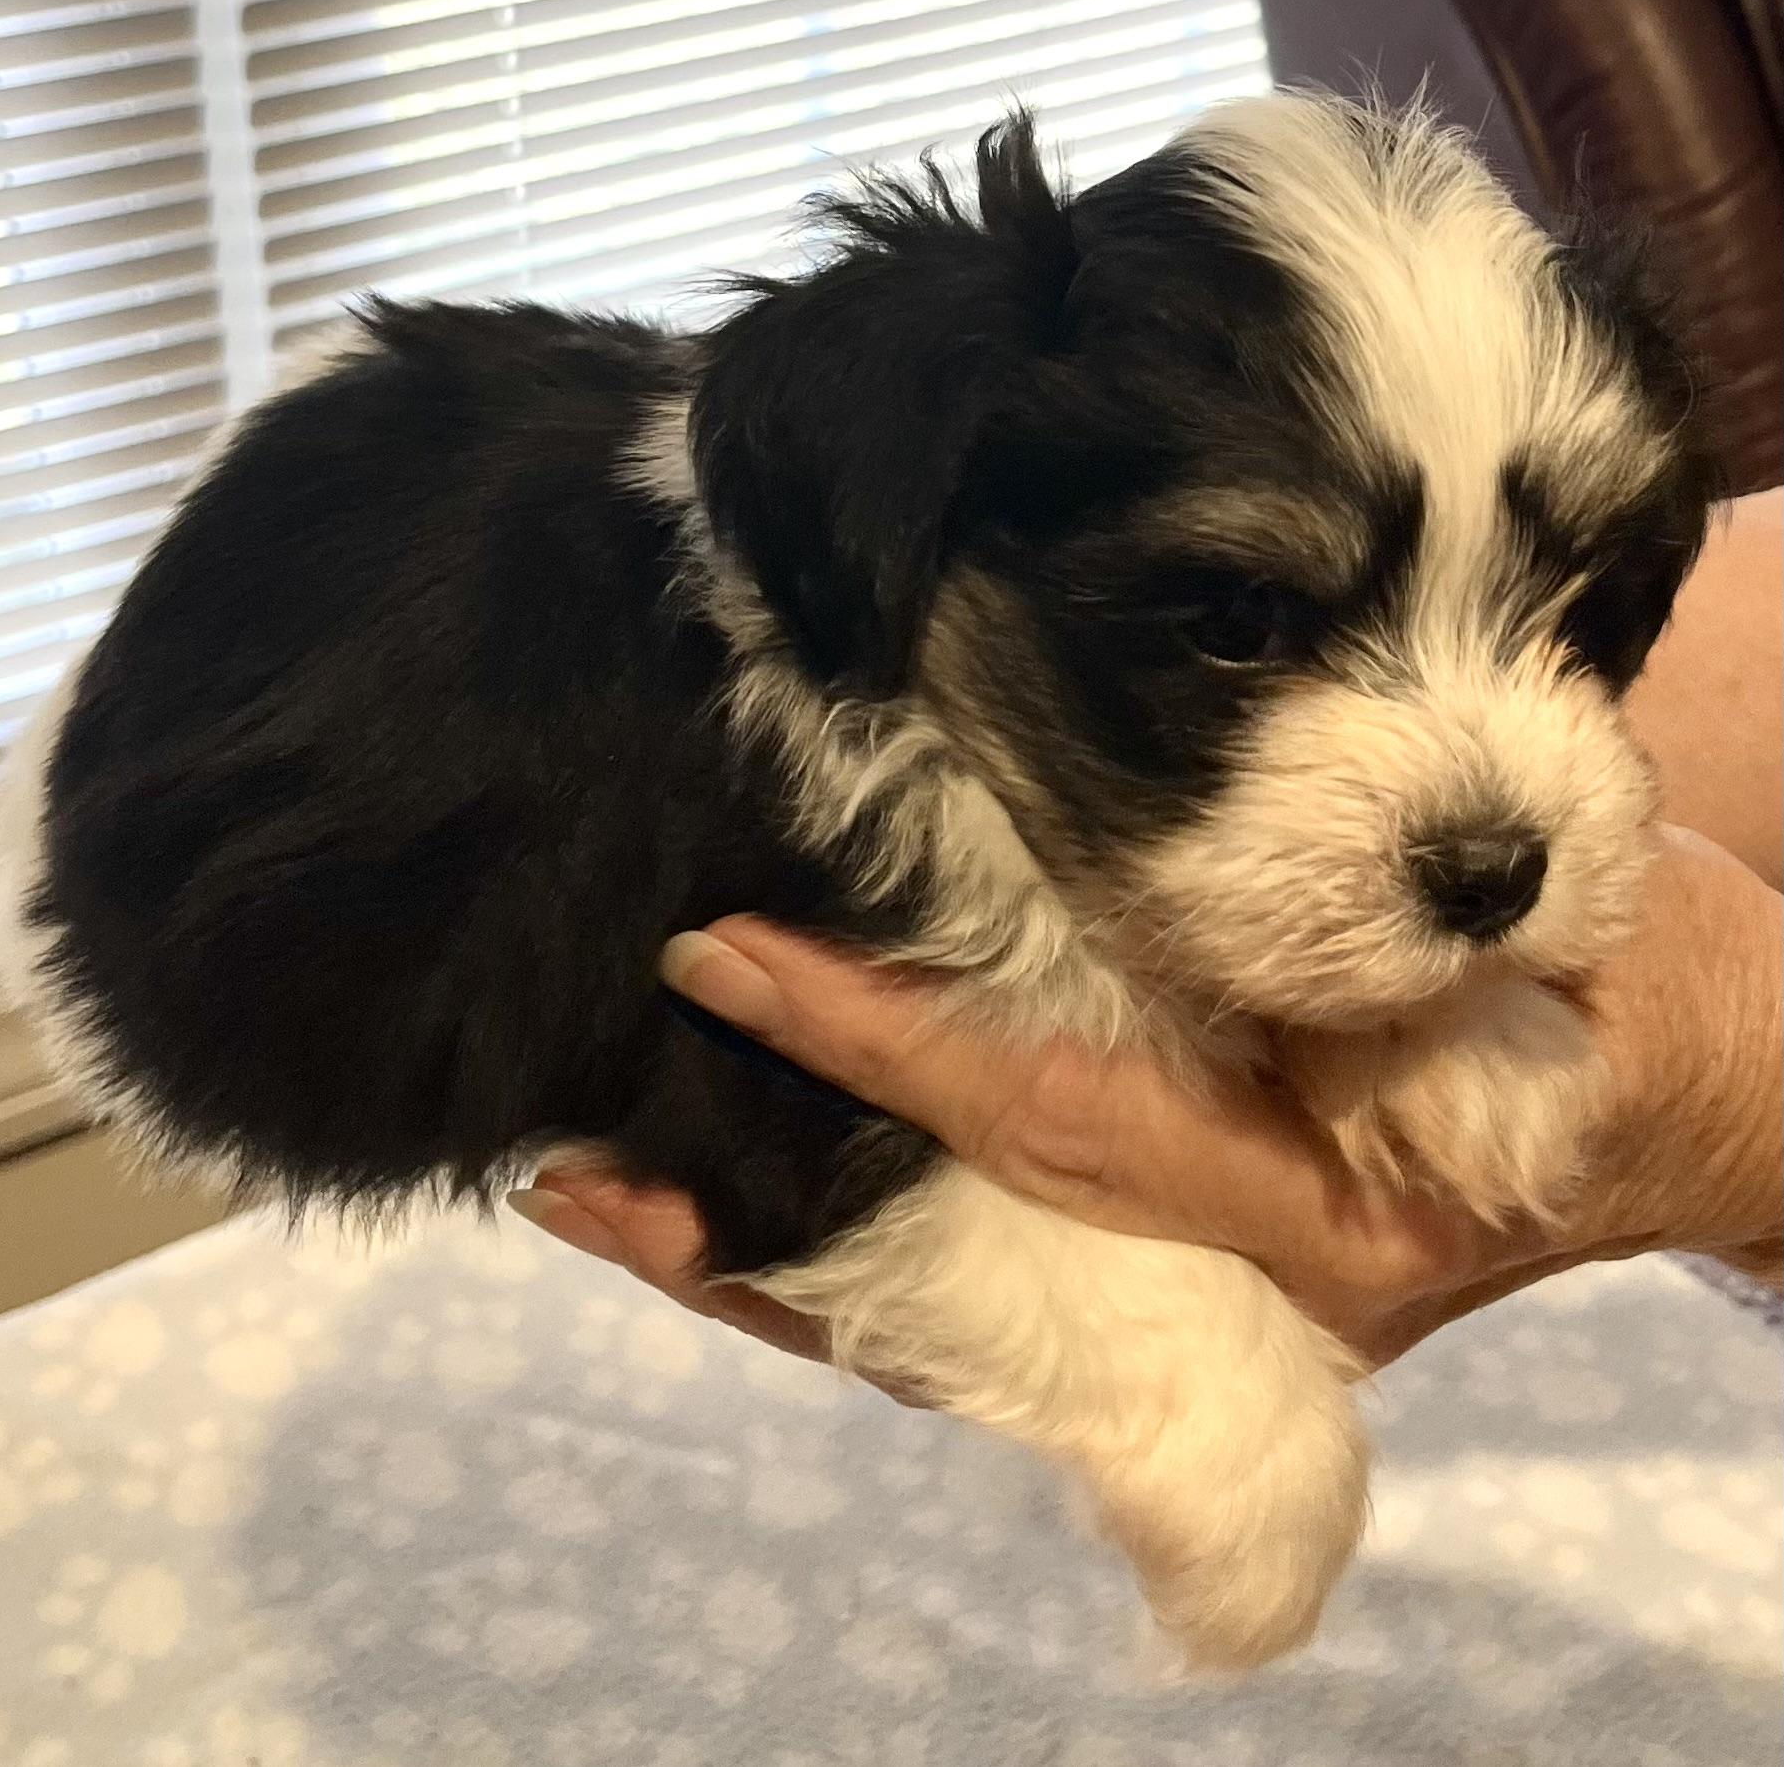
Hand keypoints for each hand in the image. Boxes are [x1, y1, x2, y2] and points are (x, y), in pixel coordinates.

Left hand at [509, 828, 1780, 1372]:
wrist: (1735, 1090)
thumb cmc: (1657, 994)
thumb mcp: (1567, 950)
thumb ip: (1397, 956)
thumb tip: (1210, 929)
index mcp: (1339, 1217)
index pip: (1059, 1118)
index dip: (886, 1040)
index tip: (725, 958)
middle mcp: (1253, 1295)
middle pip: (967, 1270)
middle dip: (767, 1226)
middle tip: (572, 1167)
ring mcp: (1220, 1309)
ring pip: (964, 1306)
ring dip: (782, 1256)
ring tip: (602, 1192)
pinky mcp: (1205, 1279)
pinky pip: (1011, 1282)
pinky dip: (877, 1241)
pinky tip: (757, 1186)